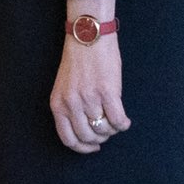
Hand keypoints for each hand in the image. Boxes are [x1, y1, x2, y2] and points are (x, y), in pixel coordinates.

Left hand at [50, 32, 129, 154]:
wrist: (88, 36)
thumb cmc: (78, 60)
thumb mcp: (65, 87)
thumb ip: (71, 107)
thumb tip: (87, 128)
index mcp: (58, 104)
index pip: (68, 139)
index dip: (82, 148)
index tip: (92, 146)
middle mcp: (72, 104)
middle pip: (88, 137)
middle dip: (100, 139)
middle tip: (107, 132)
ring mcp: (89, 99)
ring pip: (104, 130)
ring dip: (112, 130)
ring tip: (115, 122)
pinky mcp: (107, 92)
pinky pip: (117, 120)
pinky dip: (123, 124)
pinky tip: (125, 121)